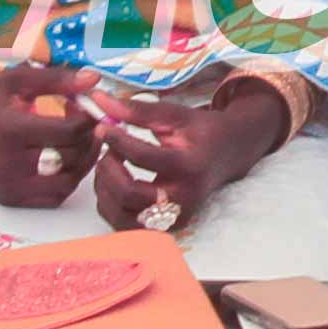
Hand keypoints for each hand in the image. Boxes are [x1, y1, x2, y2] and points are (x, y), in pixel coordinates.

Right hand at [0, 60, 100, 210]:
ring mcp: (6, 185)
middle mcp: (7, 163)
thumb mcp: (15, 80)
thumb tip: (94, 79)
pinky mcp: (7, 198)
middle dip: (88, 139)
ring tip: (80, 142)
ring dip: (82, 164)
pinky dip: (66, 180)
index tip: (89, 108)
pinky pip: (51, 197)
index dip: (88, 120)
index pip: (69, 132)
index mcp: (9, 129)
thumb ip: (57, 79)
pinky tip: (64, 158)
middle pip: (71, 158)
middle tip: (88, 123)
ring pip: (67, 184)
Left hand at [87, 75, 290, 240]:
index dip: (116, 140)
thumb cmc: (200, 132)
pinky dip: (109, 204)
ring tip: (109, 164)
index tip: (102, 128)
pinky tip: (114, 182)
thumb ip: (137, 110)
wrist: (227, 155)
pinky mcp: (165, 228)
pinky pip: (123, 224)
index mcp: (189, 166)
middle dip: (108, 169)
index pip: (142, 157)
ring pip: (120, 214)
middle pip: (128, 193)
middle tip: (106, 149)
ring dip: (105, 188)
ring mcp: (174, 218)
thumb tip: (100, 101)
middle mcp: (183, 198)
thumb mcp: (174, 115)